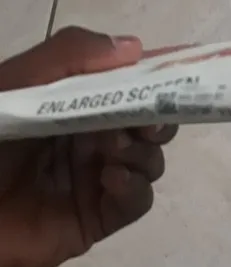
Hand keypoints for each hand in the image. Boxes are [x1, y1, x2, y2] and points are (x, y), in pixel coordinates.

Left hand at [0, 27, 176, 266]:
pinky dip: (136, 187)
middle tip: (148, 119)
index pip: (123, 84)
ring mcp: (92, 179)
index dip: (153, 76)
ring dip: (145, 151)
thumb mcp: (12, 84)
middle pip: (146, 124)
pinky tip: (112, 178)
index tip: (178, 70)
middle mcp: (86, 138)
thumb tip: (133, 48)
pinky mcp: (94, 219)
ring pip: (148, 161)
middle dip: (158, 117)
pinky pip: (135, 202)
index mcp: (68, 101)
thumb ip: (66, 56)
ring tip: (114, 149)